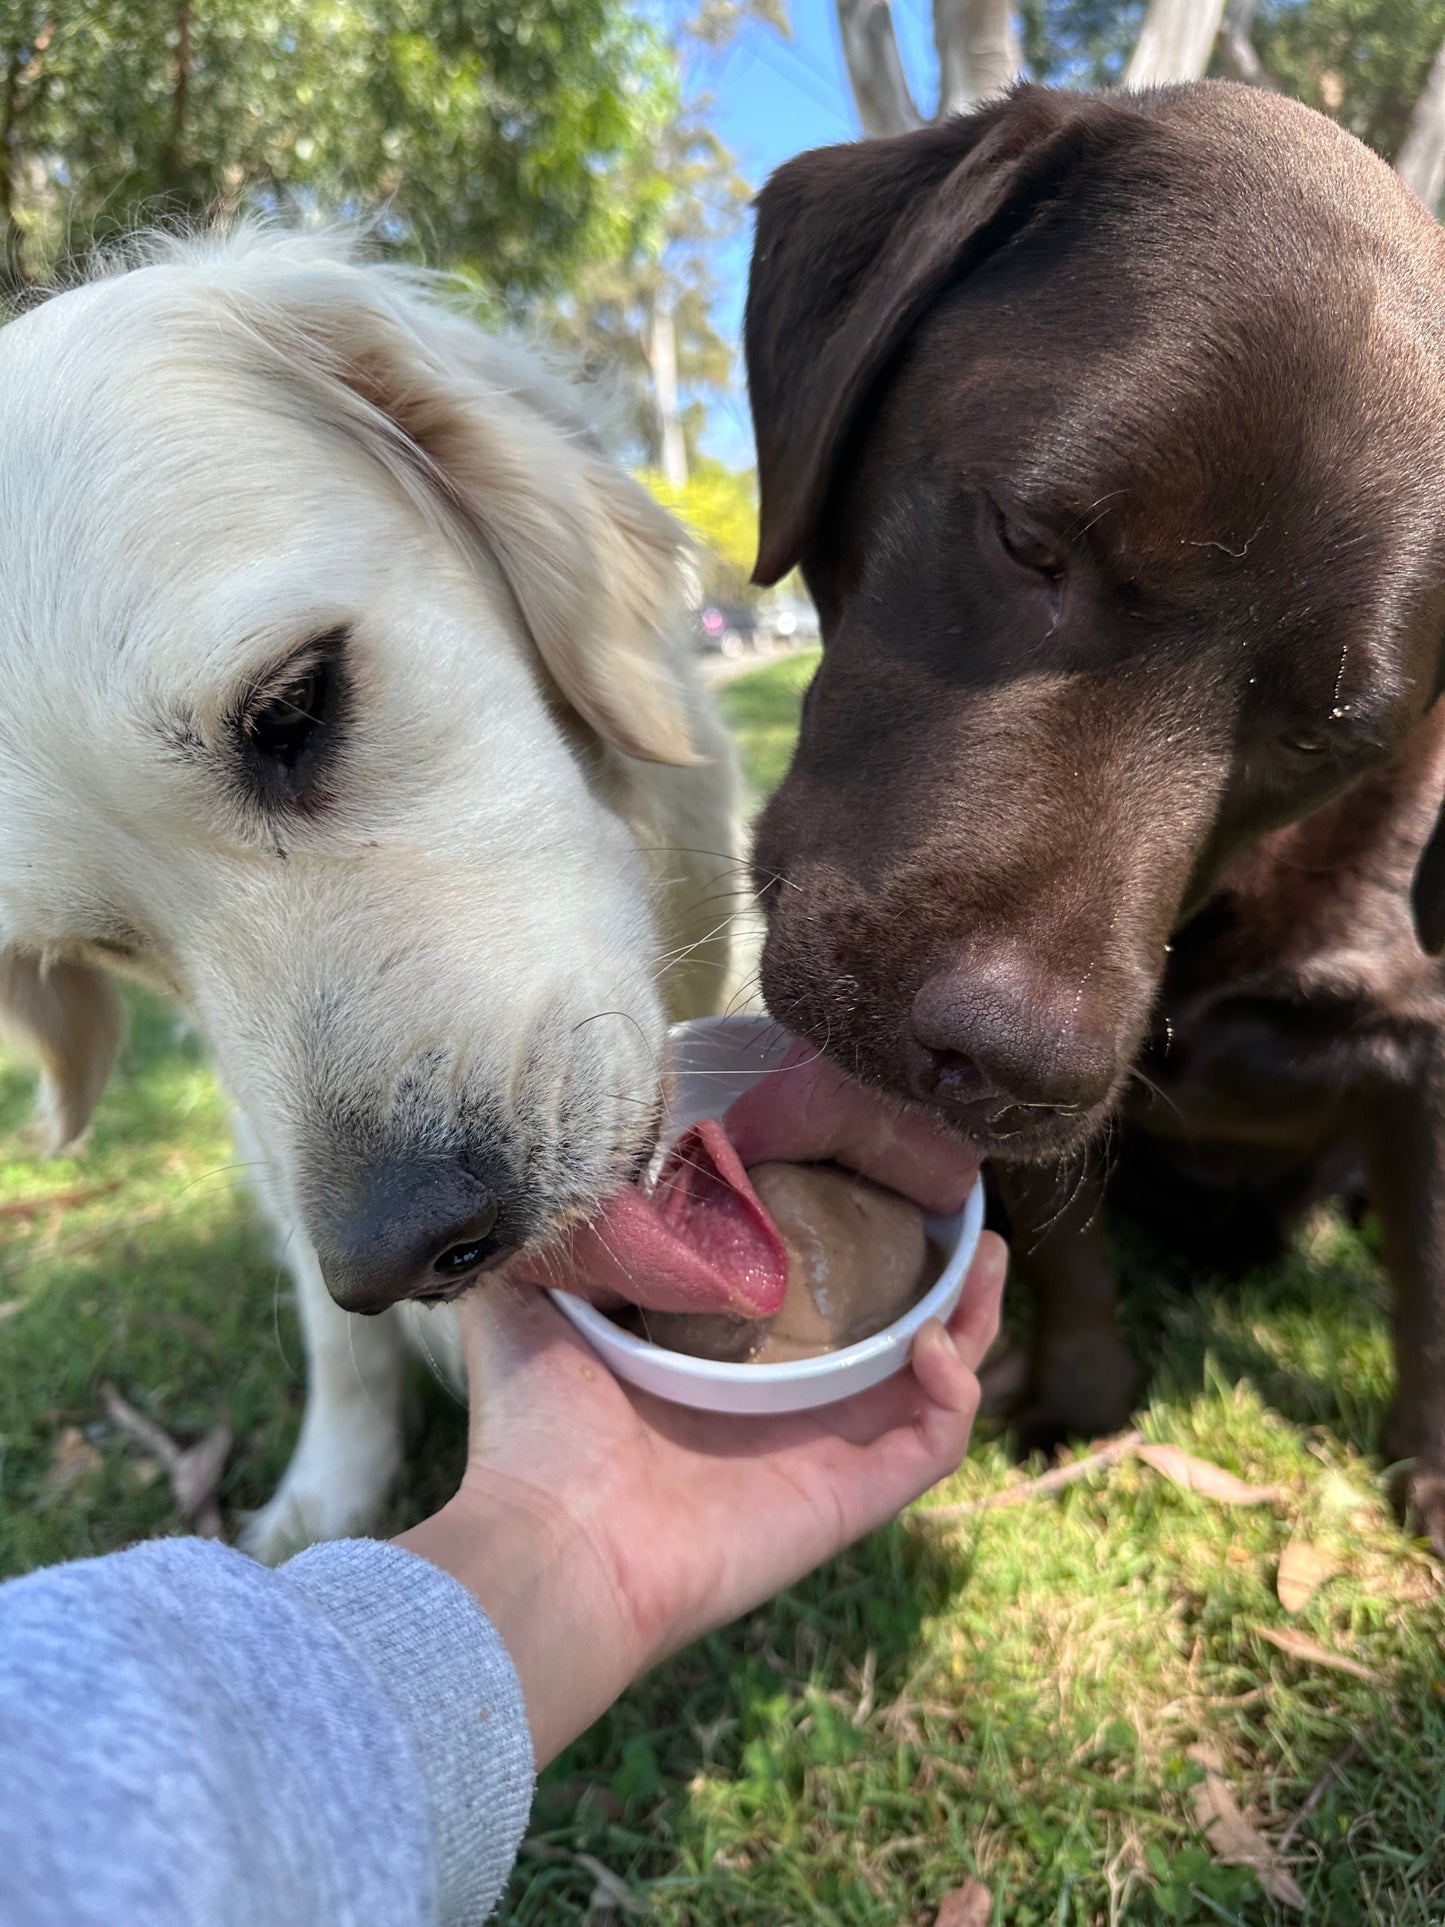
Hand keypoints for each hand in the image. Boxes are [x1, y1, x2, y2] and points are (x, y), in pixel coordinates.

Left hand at [395, 1230, 1005, 1765]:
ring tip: (982, 1252)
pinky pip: (936, 1439)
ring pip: (934, 1378)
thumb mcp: (530, 1303)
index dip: (846, 1235)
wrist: (552, 1543)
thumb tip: (567, 1156)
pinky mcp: (853, 1492)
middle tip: (956, 1210)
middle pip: (891, 1328)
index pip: (806, 1291)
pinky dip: (957, 1388)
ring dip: (973, 1315)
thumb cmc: (536, 1433)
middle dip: (934, 1270)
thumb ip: (558, 1237)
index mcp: (720, 1357)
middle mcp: (782, 1400)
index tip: (867, 1169)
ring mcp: (825, 1447)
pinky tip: (935, 1340)